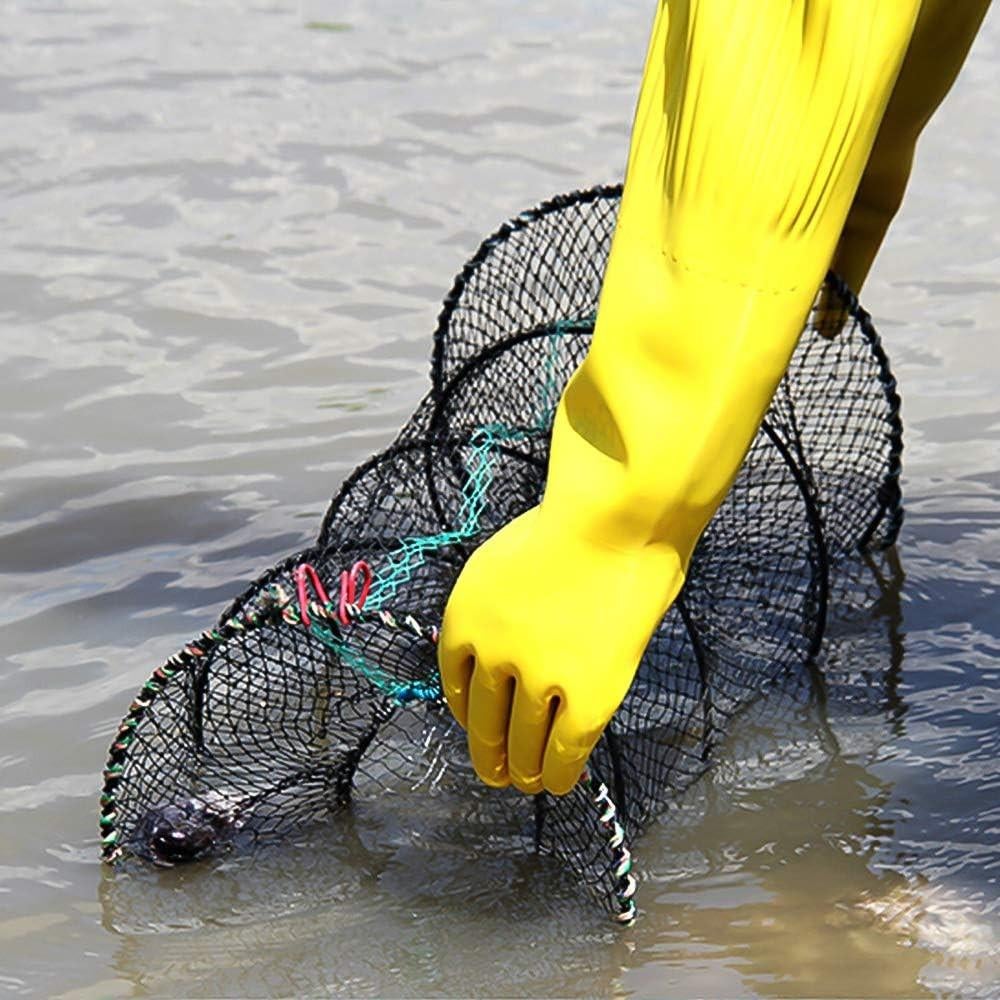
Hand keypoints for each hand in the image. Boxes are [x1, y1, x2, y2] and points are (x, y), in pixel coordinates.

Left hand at [438, 505, 682, 794]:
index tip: (474, 727)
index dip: (466, 712)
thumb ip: (500, 613)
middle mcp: (491, 653)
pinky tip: (558, 783)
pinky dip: (559, 772)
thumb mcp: (504, 567)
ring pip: (522, 741)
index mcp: (463, 616)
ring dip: (521, 769)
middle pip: (484, 718)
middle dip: (487, 751)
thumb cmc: (571, 528)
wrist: (616, 521)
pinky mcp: (585, 699)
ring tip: (525, 782)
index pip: (454, 681)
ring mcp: (537, 679)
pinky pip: (565, 750)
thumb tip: (509, 655)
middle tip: (491, 772)